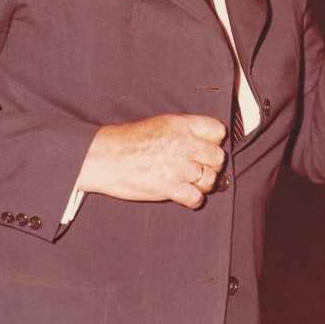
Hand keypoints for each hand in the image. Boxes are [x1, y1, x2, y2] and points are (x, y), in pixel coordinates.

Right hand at [77, 114, 226, 208]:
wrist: (106, 157)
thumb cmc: (131, 140)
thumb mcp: (162, 123)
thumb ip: (186, 130)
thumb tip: (207, 142)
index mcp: (182, 125)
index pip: (218, 131)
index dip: (215, 141)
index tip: (206, 148)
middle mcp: (183, 144)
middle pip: (218, 157)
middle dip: (212, 165)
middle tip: (201, 169)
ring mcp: (177, 166)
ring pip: (210, 179)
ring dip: (204, 184)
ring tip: (191, 183)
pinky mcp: (168, 188)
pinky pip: (196, 198)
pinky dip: (193, 200)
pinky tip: (185, 195)